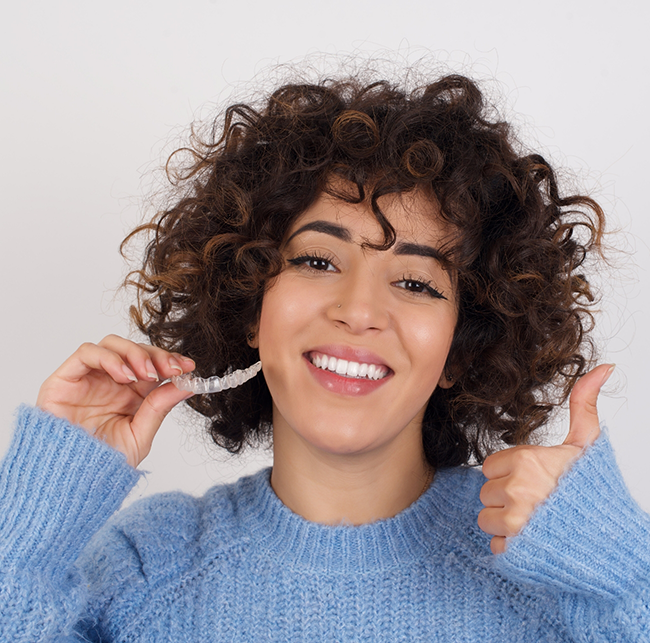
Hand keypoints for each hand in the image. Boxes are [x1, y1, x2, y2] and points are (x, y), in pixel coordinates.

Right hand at [36, 335, 194, 467]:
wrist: (70, 482)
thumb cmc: (101, 463)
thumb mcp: (139, 434)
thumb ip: (160, 407)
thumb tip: (188, 384)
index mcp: (130, 394)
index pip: (152, 365)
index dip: (170, 361)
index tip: (188, 366)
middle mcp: (110, 382)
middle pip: (135, 350)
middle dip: (157, 355)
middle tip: (172, 369)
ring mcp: (88, 378)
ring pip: (112, 344)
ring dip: (135, 353)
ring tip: (147, 375)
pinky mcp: (65, 379)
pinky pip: (87, 353)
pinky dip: (109, 358)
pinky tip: (124, 376)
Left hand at [478, 363, 614, 554]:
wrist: (613, 543)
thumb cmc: (595, 493)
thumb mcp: (588, 445)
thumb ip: (584, 405)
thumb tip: (603, 368)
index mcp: (528, 461)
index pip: (490, 467)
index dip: (510, 475)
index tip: (533, 481)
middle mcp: (518, 489)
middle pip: (486, 493)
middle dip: (506, 499)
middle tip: (537, 503)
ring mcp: (516, 521)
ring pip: (487, 519)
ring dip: (506, 524)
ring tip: (536, 522)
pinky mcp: (516, 549)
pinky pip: (495, 545)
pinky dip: (511, 547)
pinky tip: (535, 541)